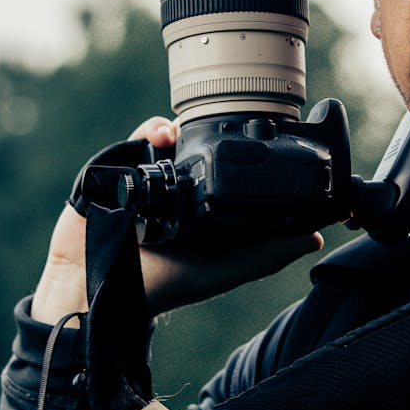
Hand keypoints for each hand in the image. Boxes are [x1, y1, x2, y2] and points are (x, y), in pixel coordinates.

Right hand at [30, 117, 322, 325]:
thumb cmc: (163, 285)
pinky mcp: (125, 166)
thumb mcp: (222, 272)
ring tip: (182, 134)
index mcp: (212, 207)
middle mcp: (185, 187)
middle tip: (225, 124)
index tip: (266, 135)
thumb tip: (314, 237)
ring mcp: (155, 174)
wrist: (94, 284)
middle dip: (217, 129)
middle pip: (207, 144)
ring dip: (186, 125)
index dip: (251, 153)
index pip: (237, 171)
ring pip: (178, 134)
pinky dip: (152, 128)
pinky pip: (142, 136)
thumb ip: (265, 255)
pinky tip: (161, 136)